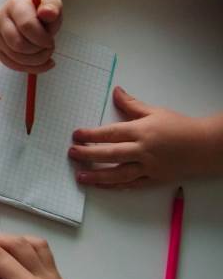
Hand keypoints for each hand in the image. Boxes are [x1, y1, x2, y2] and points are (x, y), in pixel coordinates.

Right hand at [0, 0, 61, 72]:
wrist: (30, 10)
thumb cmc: (42, 8)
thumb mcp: (52, 4)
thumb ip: (51, 7)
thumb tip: (47, 13)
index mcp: (14, 6)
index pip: (26, 26)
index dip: (41, 38)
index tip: (51, 41)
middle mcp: (1, 20)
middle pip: (17, 44)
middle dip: (38, 52)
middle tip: (49, 48)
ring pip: (14, 57)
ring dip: (35, 61)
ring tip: (46, 54)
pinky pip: (11, 64)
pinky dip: (28, 68)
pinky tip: (41, 64)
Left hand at [70, 86, 222, 187]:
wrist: (206, 146)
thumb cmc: (180, 126)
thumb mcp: (155, 111)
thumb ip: (131, 104)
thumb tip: (115, 91)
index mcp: (142, 131)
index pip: (111, 133)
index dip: (91, 135)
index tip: (76, 135)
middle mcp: (143, 150)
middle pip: (111, 154)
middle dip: (88, 154)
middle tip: (71, 153)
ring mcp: (148, 167)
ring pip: (119, 174)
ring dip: (97, 176)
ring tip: (80, 176)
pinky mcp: (154, 179)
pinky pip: (132, 185)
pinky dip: (115, 186)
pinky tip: (102, 186)